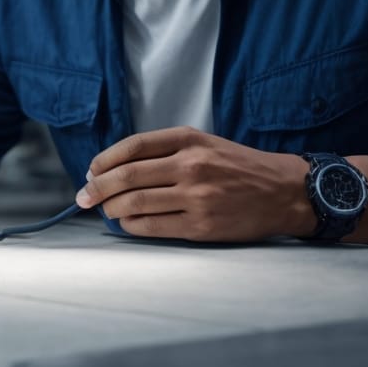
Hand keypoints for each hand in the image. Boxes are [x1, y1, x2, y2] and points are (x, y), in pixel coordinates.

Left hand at [76, 127, 313, 242]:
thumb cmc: (238, 167)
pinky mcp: (201, 225)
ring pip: (134, 203)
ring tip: (106, 211)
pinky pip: (152, 227)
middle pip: (126, 176)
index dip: (103, 160)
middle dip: (96, 188)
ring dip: (111, 209)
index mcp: (189, 139)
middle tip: (83, 197)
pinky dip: (131, 226)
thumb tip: (114, 169)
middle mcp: (191, 165)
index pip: (132, 147)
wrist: (284, 191)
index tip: (90, 172)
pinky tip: (128, 223)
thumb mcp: (204, 144)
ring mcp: (196, 197)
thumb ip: (165, 152)